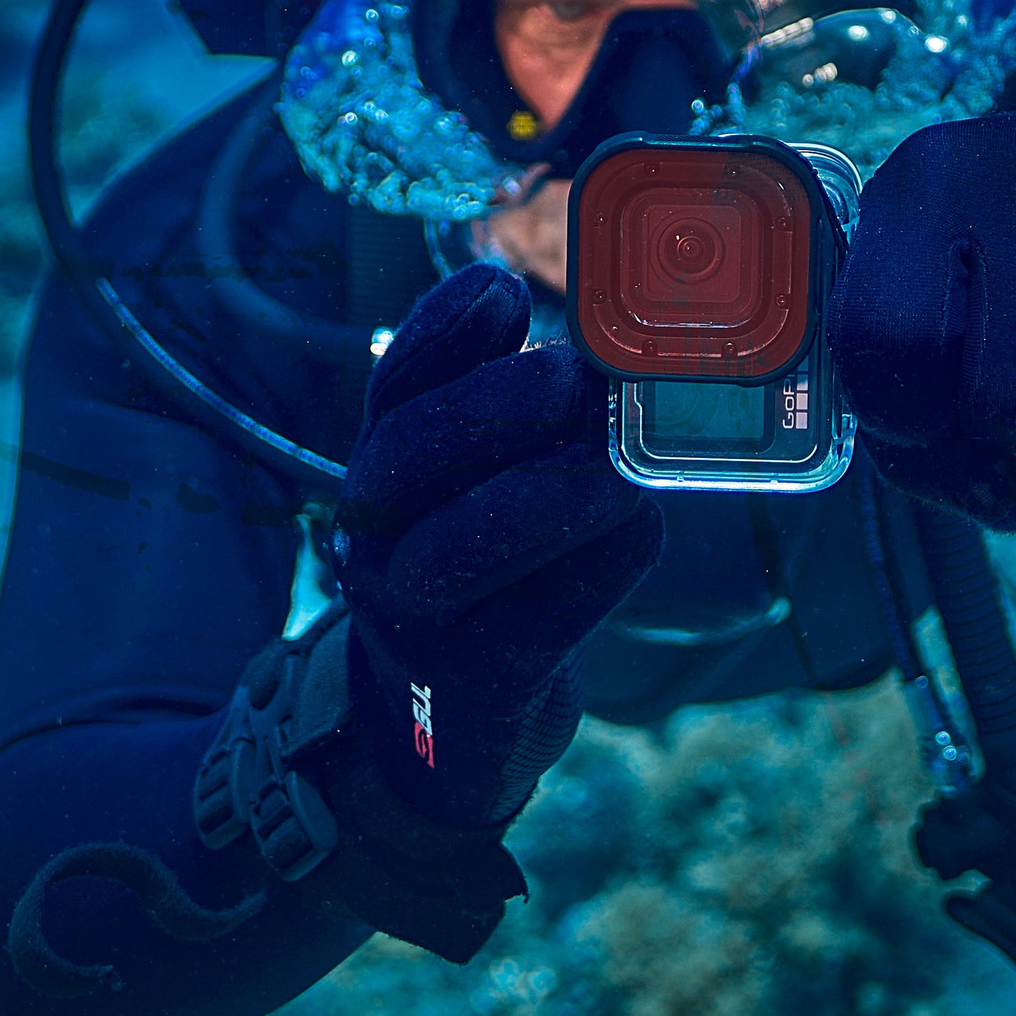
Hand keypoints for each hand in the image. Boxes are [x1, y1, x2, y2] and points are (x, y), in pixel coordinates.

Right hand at [333, 262, 662, 824]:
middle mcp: (378, 537)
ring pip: (461, 544)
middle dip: (493, 405)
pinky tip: (636, 531)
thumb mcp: (485, 486)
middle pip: (407, 452)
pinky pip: (539, 619)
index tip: (503, 290)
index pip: (394, 385)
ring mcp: (416, 617)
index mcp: (386, 471)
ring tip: (614, 466)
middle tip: (573, 379)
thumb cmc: (491, 576)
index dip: (441, 331)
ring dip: (547, 493)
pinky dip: (597, 567)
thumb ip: (518, 414)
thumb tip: (588, 343)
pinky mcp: (477, 683)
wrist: (448, 726)